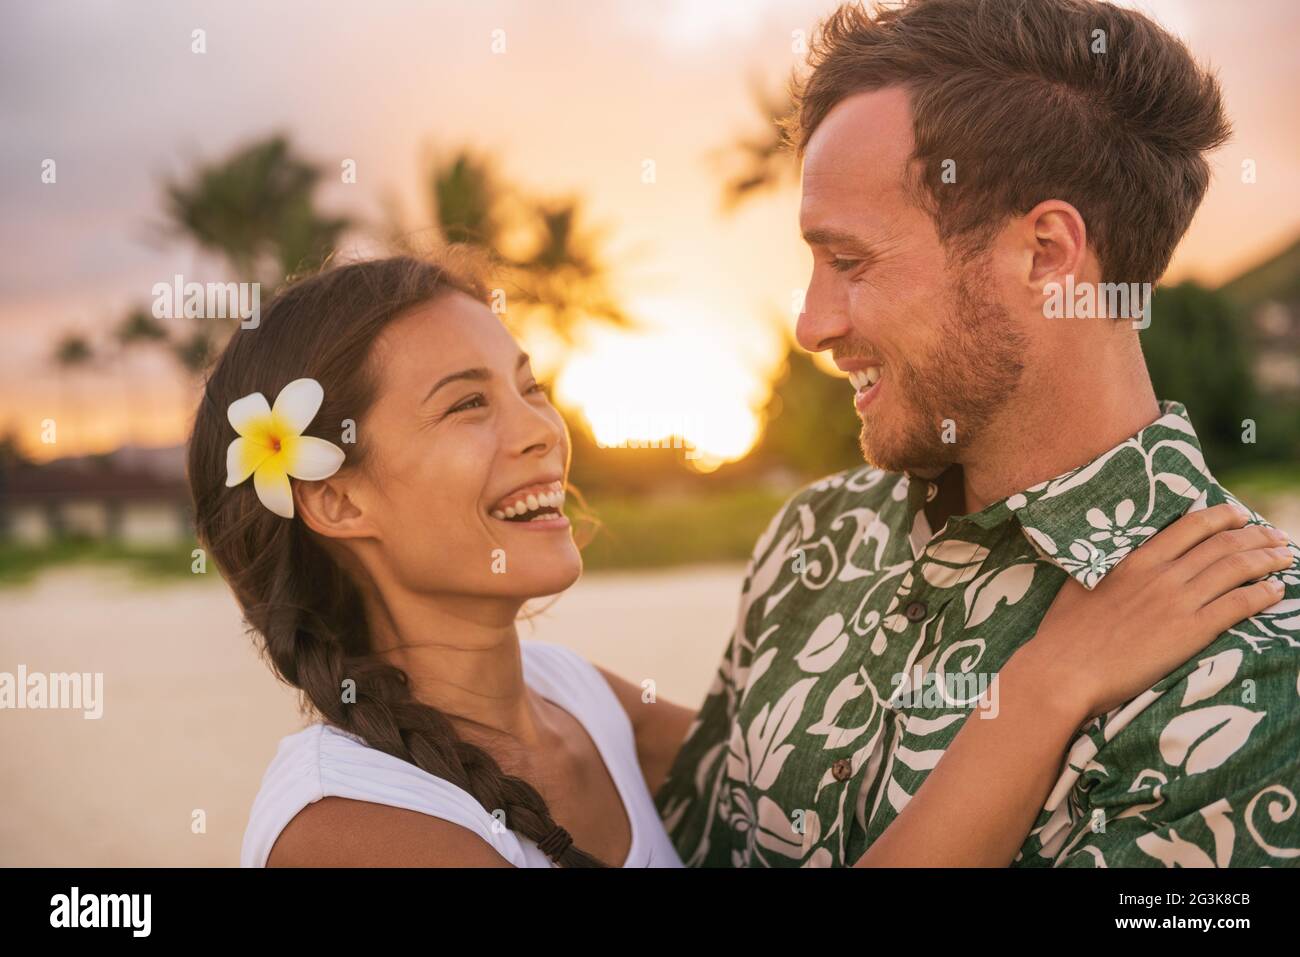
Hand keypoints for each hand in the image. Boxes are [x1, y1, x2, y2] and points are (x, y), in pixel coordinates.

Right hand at [1014, 503, 1290, 720]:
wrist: (1065, 671)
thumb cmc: (1063, 634)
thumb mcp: (1079, 585)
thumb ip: (1105, 568)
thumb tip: (1112, 562)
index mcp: (1135, 559)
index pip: (1190, 526)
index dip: (1221, 517)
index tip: (1240, 515)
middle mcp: (1162, 574)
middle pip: (1221, 544)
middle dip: (1255, 536)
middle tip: (1275, 536)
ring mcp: (1178, 602)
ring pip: (1236, 569)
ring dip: (1267, 560)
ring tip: (1285, 556)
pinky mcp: (1190, 632)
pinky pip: (1237, 605)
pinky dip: (1262, 595)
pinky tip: (1276, 591)